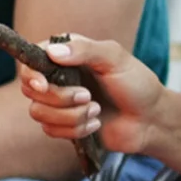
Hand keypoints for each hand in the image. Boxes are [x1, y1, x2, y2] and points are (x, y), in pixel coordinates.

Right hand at [17, 32, 166, 158]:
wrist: (150, 119)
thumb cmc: (136, 83)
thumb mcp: (115, 59)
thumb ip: (85, 50)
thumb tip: (52, 51)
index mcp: (66, 55)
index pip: (30, 61)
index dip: (31, 75)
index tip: (43, 85)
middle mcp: (57, 77)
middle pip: (31, 90)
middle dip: (60, 98)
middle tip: (88, 96)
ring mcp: (59, 103)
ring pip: (38, 113)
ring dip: (70, 116)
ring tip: (96, 111)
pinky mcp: (63, 125)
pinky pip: (51, 131)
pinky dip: (76, 129)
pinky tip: (96, 124)